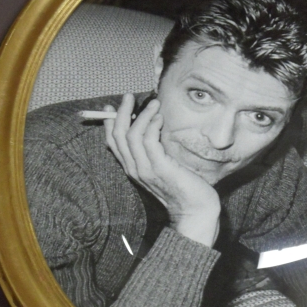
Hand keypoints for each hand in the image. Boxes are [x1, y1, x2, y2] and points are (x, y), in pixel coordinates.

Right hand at [104, 94, 220, 247]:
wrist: (195, 210)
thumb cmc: (184, 186)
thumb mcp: (164, 165)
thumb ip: (156, 150)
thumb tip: (153, 125)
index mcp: (133, 168)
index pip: (113, 143)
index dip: (110, 123)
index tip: (112, 107)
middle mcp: (134, 169)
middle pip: (118, 136)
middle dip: (122, 113)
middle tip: (129, 97)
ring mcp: (146, 169)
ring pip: (131, 136)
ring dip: (141, 115)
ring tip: (153, 103)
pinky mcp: (160, 168)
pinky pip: (149, 141)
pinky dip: (152, 125)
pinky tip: (160, 118)